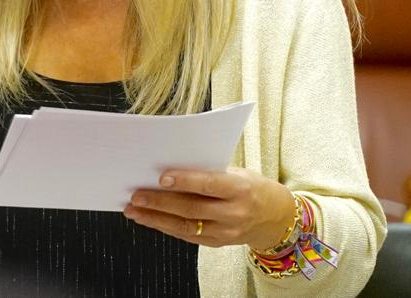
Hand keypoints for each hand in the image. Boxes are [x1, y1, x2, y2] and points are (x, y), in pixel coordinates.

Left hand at [123, 167, 295, 249]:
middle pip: (191, 208)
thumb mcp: (237, 172)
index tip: (160, 177)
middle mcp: (234, 213)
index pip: (209, 185)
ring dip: (155, 219)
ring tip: (133, 210)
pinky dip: (165, 227)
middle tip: (136, 195)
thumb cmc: (251, 187)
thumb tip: (169, 167)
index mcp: (241, 189)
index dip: (184, 181)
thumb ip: (209, 171)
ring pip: (185, 227)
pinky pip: (187, 236)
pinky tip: (148, 219)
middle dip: (159, 202)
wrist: (277, 217)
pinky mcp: (218, 243)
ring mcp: (226, 232)